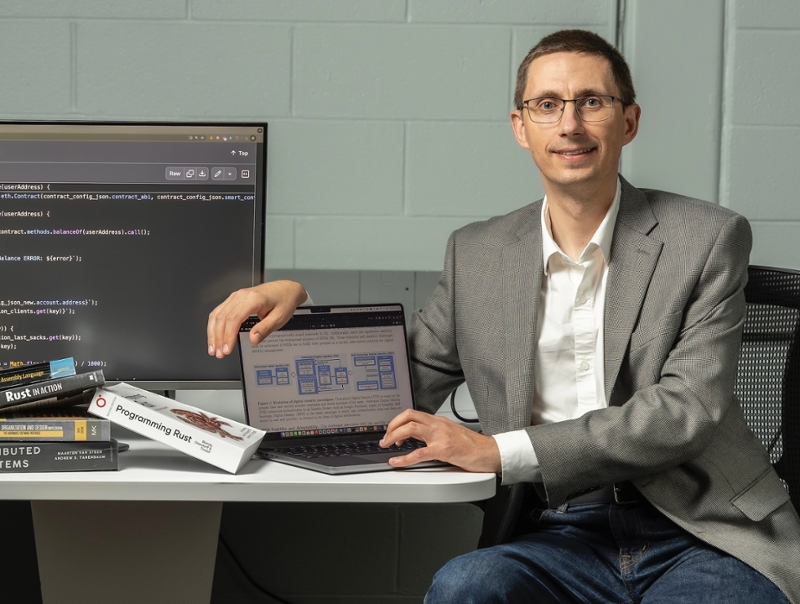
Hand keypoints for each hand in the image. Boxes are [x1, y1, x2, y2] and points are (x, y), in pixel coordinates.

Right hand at [207, 280, 307, 357]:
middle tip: (219, 353)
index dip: (228, 336)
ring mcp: (236, 296)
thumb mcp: (279, 318)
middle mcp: (241, 295)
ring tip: (214, 348)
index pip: (234, 318)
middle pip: (222, 317)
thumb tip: (253, 339)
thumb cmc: (284, 301)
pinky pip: (220, 311)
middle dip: (218, 337)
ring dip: (213, 332)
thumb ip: (265, 329)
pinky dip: (215, 325)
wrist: (287, 289)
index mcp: (253, 299)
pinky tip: (215, 336)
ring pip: (217, 314)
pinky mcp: (234, 299)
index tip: (227, 349)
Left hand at [380, 409, 500, 472]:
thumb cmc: (473, 446)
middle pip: (408, 416)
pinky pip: (419, 453)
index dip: (398, 421)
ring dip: (393, 436)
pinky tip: (397, 462)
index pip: (413, 413)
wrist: (490, 452)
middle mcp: (438, 425)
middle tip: (385, 437)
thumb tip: (421, 440)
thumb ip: (437, 434)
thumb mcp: (452, 434)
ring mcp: (440, 436)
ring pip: (410, 428)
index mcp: (439, 421)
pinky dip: (404, 458)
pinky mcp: (443, 450)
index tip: (391, 431)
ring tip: (386, 445)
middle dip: (392, 426)